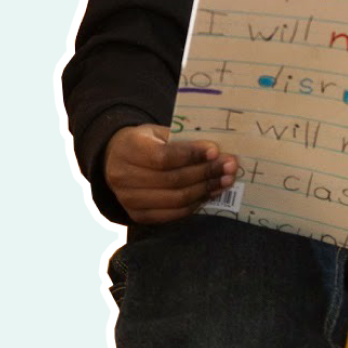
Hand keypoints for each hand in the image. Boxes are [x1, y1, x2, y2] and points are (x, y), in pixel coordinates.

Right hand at [104, 123, 238, 224]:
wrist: (117, 159)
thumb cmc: (145, 142)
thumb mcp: (158, 132)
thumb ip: (182, 140)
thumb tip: (216, 152)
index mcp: (128, 148)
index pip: (163, 157)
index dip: (192, 155)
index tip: (216, 151)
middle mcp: (123, 176)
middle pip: (172, 180)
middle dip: (206, 173)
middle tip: (230, 166)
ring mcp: (129, 200)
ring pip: (176, 199)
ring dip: (205, 190)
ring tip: (225, 180)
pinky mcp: (138, 216)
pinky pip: (173, 214)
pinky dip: (195, 204)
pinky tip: (209, 193)